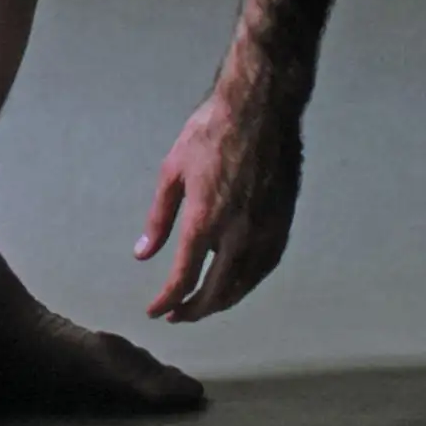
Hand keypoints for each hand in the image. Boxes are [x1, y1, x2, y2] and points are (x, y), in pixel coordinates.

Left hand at [134, 93, 302, 322]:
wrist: (260, 110)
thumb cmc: (209, 133)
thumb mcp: (172, 170)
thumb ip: (159, 218)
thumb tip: (143, 253)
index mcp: (205, 220)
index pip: (184, 278)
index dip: (167, 300)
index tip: (154, 310)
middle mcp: (238, 235)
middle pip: (216, 292)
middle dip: (193, 310)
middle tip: (175, 315)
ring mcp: (265, 233)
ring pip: (243, 285)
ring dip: (220, 302)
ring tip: (200, 305)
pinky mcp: (282, 226)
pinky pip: (263, 269)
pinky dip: (245, 284)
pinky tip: (233, 284)